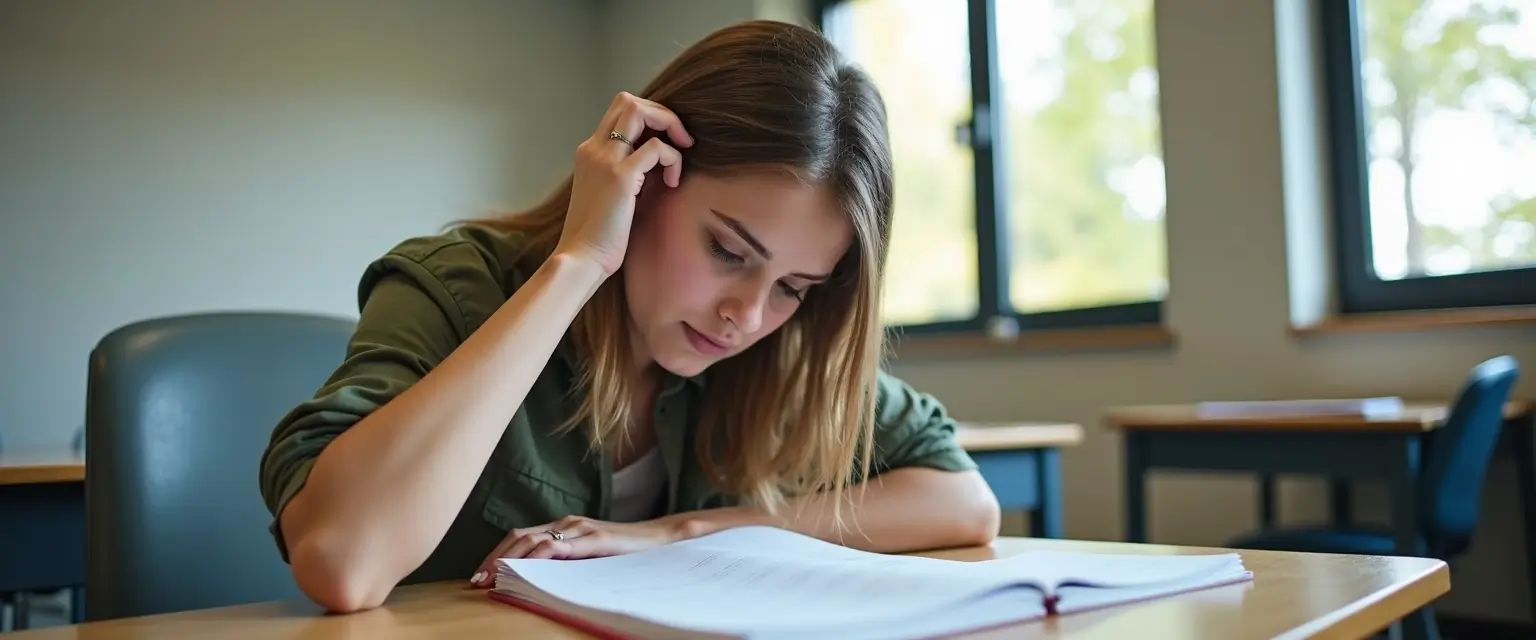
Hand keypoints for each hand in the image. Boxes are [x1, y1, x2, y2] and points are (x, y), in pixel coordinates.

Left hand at [468, 515, 700, 586]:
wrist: (660, 539)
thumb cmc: (625, 551)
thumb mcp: (590, 555)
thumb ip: (567, 559)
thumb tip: (536, 577)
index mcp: (563, 526)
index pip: (520, 536)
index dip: (497, 553)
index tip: (479, 574)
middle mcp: (567, 523)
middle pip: (519, 537)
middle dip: (495, 558)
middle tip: (477, 581)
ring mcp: (580, 529)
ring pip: (534, 541)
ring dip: (509, 560)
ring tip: (493, 579)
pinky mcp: (594, 539)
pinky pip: (559, 546)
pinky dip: (537, 557)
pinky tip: (525, 569)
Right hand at [554, 92, 693, 275]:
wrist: (581, 258)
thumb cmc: (599, 236)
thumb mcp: (612, 194)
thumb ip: (628, 172)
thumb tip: (659, 162)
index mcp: (590, 152)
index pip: (619, 111)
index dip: (649, 117)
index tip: (666, 142)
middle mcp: (594, 148)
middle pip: (628, 100)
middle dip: (662, 113)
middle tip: (680, 140)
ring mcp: (605, 159)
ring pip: (640, 111)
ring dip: (670, 125)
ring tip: (683, 153)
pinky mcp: (620, 176)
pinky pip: (657, 147)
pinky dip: (673, 159)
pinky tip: (672, 181)